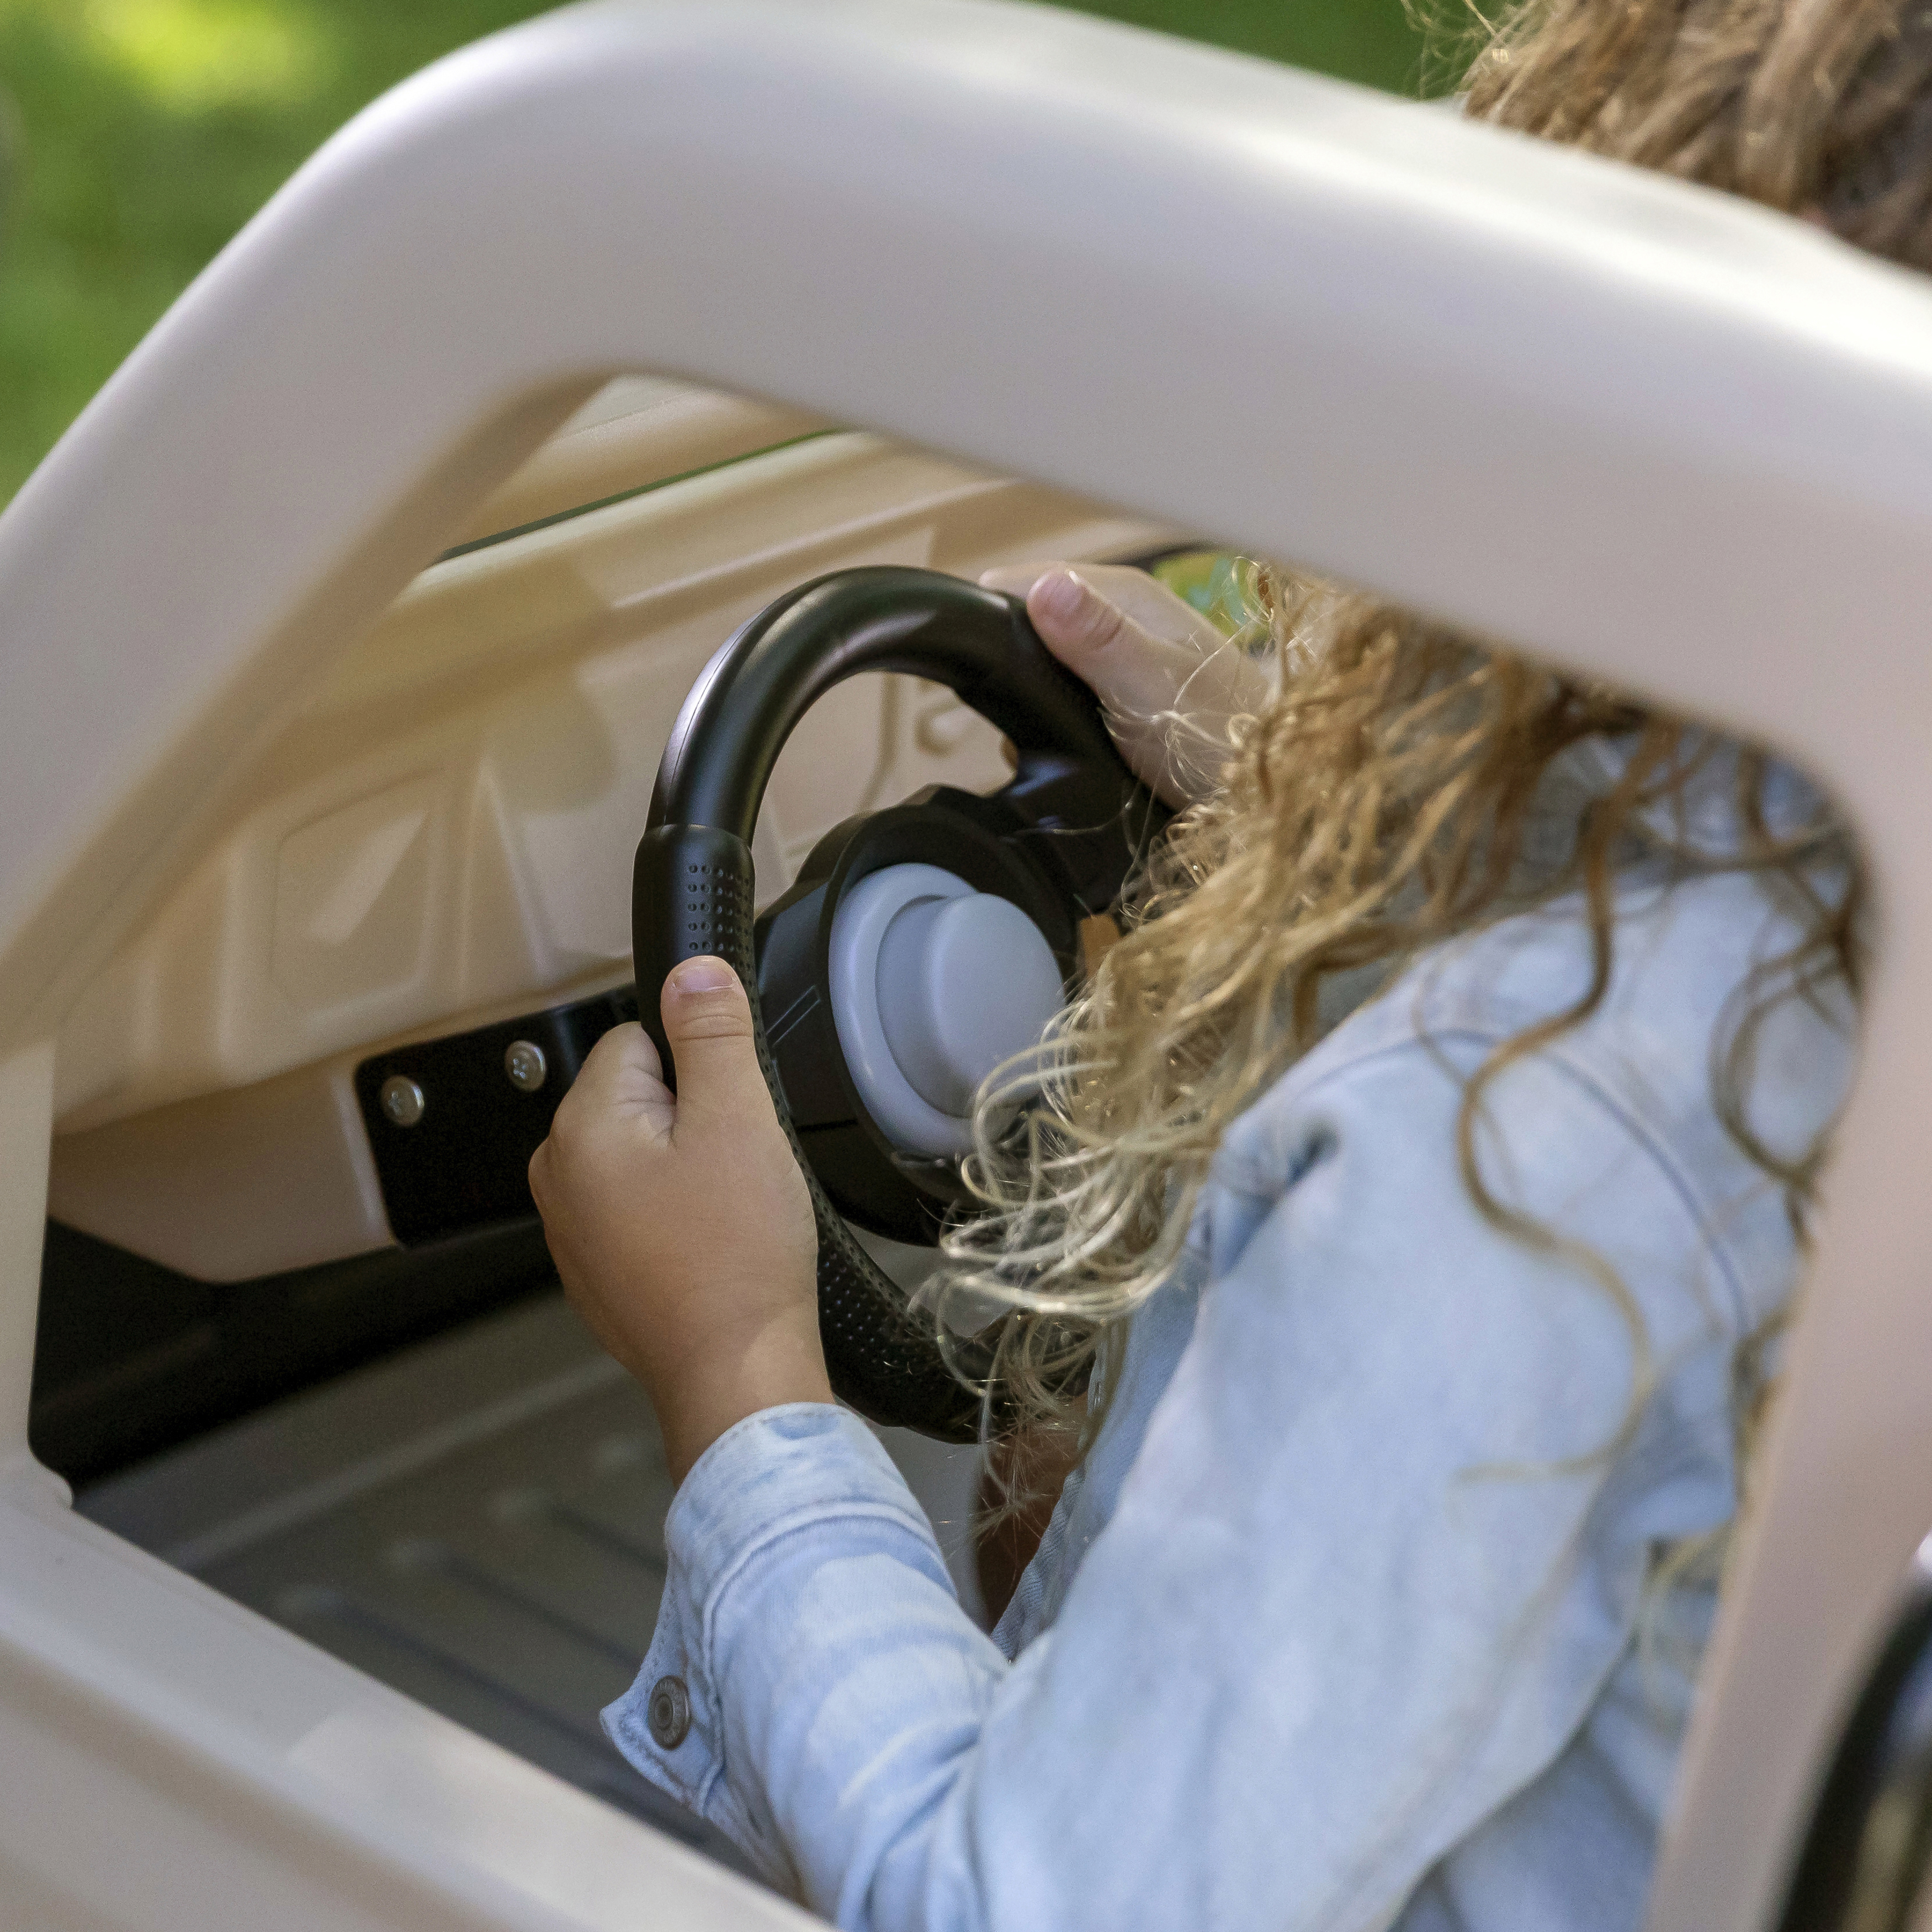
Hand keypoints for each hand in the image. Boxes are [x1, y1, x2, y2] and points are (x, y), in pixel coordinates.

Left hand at [529, 957, 826, 1484]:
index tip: (729, 1116)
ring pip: (644, 1154)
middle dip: (694, 1118)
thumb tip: (692, 970)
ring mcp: (573, 1231)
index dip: (699, 1067)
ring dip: (688, 1169)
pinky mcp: (598, 1272)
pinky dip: (678, 1219)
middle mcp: (558, 1176)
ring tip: (726, 1214)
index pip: (637, 1039)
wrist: (737, 1375)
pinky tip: (711, 1249)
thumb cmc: (736, 1260)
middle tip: (734, 1171)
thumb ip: (711, 1033)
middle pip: (639, 1096)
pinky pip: (642, 1209)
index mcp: (579, 1128)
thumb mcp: (739, 1119)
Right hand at [979, 561, 1272, 807]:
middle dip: (1012, 675)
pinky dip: (1059, 734)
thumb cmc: (1223, 740)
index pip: (1024, 582)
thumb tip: (1044, 587)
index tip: (976, 667)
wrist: (1271, 799)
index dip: (992, 621)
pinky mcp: (1128, 703)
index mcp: (1124, 596)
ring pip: (1045, 672)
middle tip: (1021, 724)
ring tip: (1050, 748)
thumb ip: (1098, 638)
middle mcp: (1122, 619)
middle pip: (1030, 628)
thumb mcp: (1150, 687)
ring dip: (1034, 713)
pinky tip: (1072, 761)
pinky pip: (1069, 706)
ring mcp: (1125, 661)